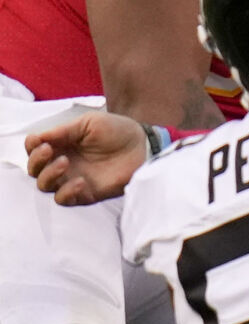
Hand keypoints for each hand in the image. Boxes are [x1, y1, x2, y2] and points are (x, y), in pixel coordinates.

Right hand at [26, 111, 146, 203]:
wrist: (141, 146)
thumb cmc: (116, 130)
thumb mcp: (88, 123)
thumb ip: (63, 131)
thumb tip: (38, 138)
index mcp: (61, 144)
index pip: (33, 149)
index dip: (31, 146)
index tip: (40, 141)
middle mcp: (63, 163)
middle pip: (34, 170)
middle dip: (36, 161)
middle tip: (49, 151)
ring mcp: (72, 179)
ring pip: (45, 186)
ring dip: (49, 175)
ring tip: (65, 162)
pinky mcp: (85, 194)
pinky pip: (65, 200)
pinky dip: (66, 192)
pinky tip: (80, 181)